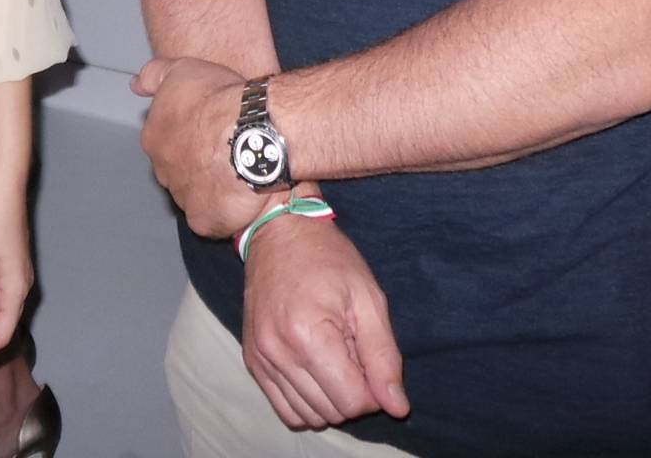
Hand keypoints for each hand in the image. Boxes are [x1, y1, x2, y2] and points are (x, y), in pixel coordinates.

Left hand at [134, 55, 267, 236]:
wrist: (252, 131)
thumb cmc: (221, 98)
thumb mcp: (182, 70)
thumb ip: (154, 76)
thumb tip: (135, 86)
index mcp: (154, 138)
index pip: (167, 140)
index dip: (190, 135)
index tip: (210, 129)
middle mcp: (163, 170)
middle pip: (178, 169)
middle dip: (197, 163)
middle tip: (225, 150)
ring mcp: (182, 197)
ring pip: (195, 194)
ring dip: (211, 186)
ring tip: (238, 171)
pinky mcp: (203, 220)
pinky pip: (211, 218)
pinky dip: (223, 210)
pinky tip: (240, 195)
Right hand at [239, 209, 409, 429]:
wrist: (278, 233)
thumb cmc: (328, 259)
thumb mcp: (368, 299)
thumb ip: (384, 356)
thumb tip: (397, 407)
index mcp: (309, 335)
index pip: (352, 402)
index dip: (373, 390)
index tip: (370, 359)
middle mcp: (278, 352)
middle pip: (331, 412)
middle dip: (353, 393)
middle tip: (353, 352)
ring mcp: (261, 359)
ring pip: (309, 416)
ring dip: (331, 399)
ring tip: (334, 359)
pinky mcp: (253, 362)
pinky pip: (285, 410)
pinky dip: (307, 403)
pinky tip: (316, 373)